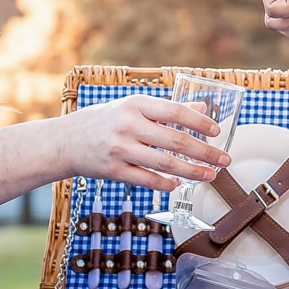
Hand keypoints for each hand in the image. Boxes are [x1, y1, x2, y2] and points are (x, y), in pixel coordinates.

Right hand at [46, 95, 230, 191]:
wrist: (64, 141)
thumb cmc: (104, 121)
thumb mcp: (132, 107)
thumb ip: (166, 109)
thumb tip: (203, 110)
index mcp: (135, 103)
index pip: (175, 111)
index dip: (200, 122)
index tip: (217, 132)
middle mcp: (128, 125)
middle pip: (175, 140)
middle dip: (205, 153)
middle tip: (224, 160)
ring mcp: (120, 149)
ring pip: (164, 163)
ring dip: (191, 172)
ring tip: (209, 176)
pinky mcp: (113, 170)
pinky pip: (146, 179)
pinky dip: (165, 184)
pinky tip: (177, 185)